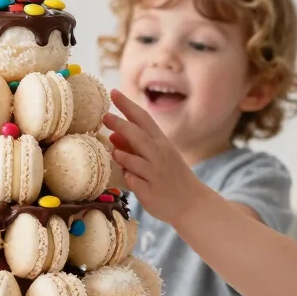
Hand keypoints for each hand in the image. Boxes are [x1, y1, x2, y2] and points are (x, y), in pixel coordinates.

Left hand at [103, 90, 200, 224]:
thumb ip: (134, 147)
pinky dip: (130, 178)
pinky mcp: (151, 192)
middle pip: (138, 136)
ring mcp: (155, 174)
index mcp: (161, 143)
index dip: (128, 105)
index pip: (143, 119)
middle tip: (105, 116)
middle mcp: (159, 155)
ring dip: (123, 154)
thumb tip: (113, 136)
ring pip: (136, 161)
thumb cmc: (170, 177)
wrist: (192, 203)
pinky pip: (136, 182)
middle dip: (121, 125)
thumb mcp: (157, 157)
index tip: (113, 92)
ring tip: (112, 149)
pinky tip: (126, 176)